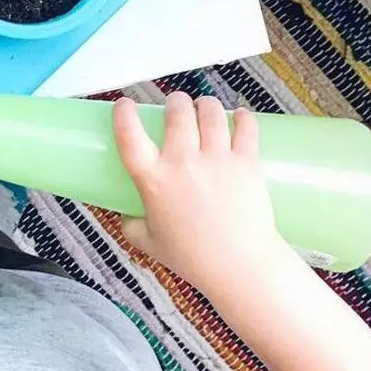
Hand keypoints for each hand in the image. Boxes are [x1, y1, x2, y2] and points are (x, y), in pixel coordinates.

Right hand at [113, 93, 293, 297]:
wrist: (240, 268)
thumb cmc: (193, 259)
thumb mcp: (149, 243)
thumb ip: (131, 226)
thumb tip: (124, 215)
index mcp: (153, 180)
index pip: (129, 134)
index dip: (123, 112)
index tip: (125, 105)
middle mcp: (182, 163)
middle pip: (176, 112)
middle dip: (175, 102)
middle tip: (176, 106)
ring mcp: (216, 160)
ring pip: (209, 112)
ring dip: (204, 104)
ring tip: (204, 107)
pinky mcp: (247, 163)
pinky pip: (245, 127)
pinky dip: (241, 117)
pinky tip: (238, 115)